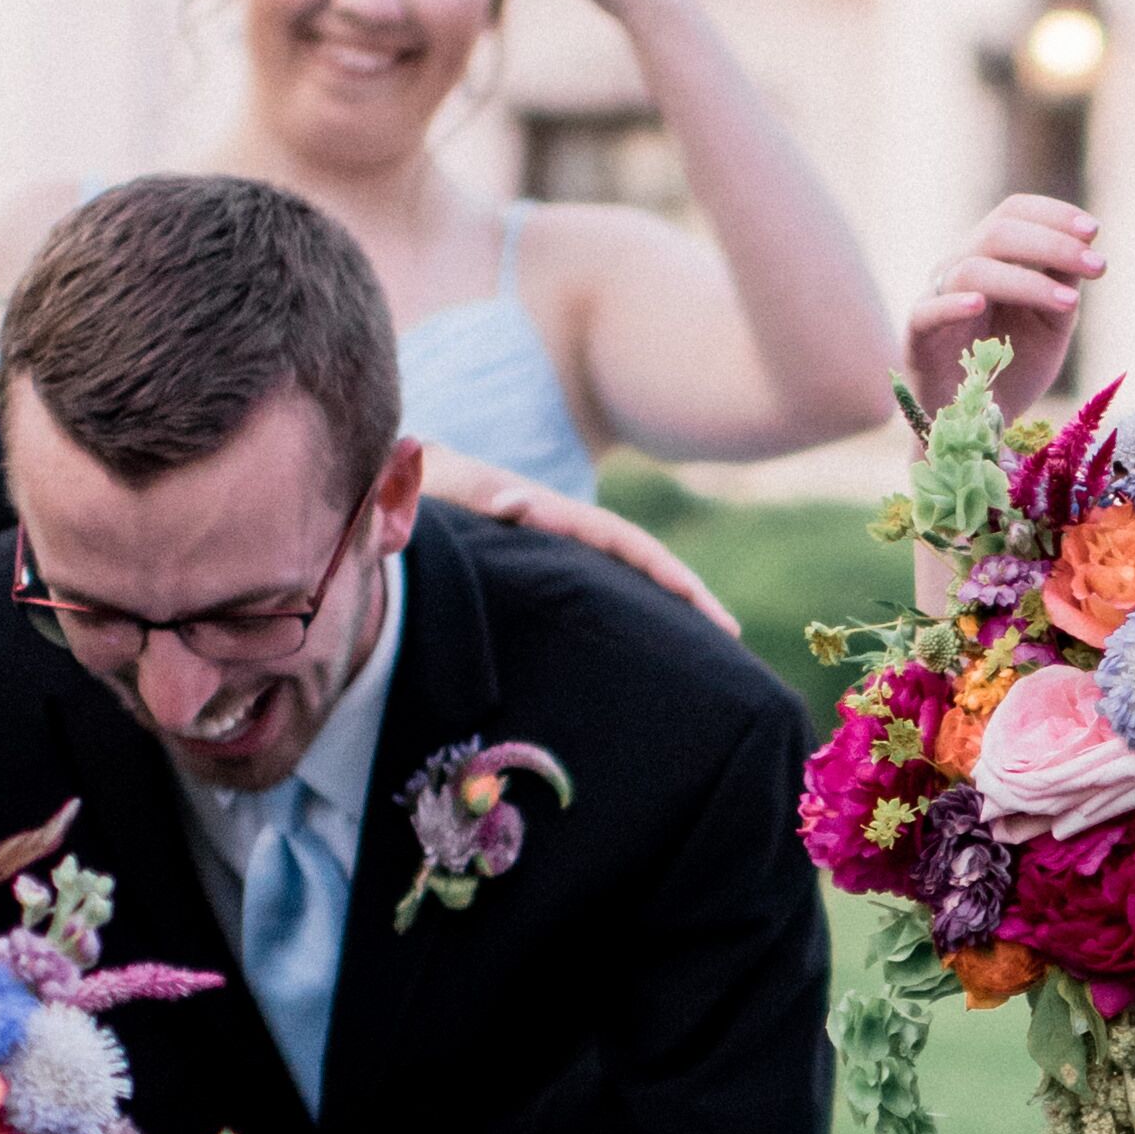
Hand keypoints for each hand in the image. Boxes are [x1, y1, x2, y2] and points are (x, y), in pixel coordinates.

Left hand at [416, 438, 739, 633]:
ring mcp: (560, 553)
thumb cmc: (420, 488)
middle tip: (731, 635)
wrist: (403, 481)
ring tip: (707, 652)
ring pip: (625, 580)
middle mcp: (566, 531)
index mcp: (551, 512)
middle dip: (687, 594)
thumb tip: (520, 502)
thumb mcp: (446, 485)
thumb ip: (476, 491)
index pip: (621, 540)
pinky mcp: (548, 574)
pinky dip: (631, 615)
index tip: (697, 596)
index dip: (661, 567)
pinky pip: (600, 593)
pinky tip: (645, 652)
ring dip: (667, 609)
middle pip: (641, 561)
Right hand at [906, 197, 1099, 423]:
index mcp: (991, 257)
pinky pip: (928, 311)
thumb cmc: (1012, 366)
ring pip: (973, 269)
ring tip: (1069, 304)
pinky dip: (952, 305)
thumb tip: (1086, 246)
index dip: (1052, 214)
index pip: (1014, 213)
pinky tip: (978, 304)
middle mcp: (961, 268)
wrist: (978, 422)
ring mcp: (937, 298)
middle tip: (1096, 266)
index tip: (1094, 231)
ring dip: (1027, 282)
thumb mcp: (1051, 324)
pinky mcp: (918, 336)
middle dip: (1052, 244)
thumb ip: (1062, 285)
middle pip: (998, 232)